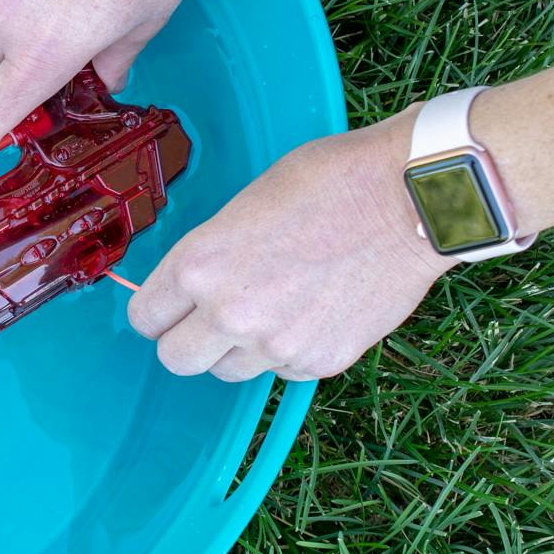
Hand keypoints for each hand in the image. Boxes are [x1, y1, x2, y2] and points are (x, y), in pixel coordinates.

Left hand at [127, 109, 456, 380]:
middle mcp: (228, 313)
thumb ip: (211, 254)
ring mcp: (275, 343)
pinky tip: (309, 313)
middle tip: (208, 320)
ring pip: (228, 371)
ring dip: (237, 349)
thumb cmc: (330, 183)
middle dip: (187, 340)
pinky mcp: (319, 360)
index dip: (156, 310)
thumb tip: (194, 284)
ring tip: (268, 310)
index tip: (167, 307)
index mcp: (199, 266)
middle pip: (176, 359)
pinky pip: (282, 371)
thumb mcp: (244, 205)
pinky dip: (288, 351)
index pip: (144, 316)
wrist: (409, 200)